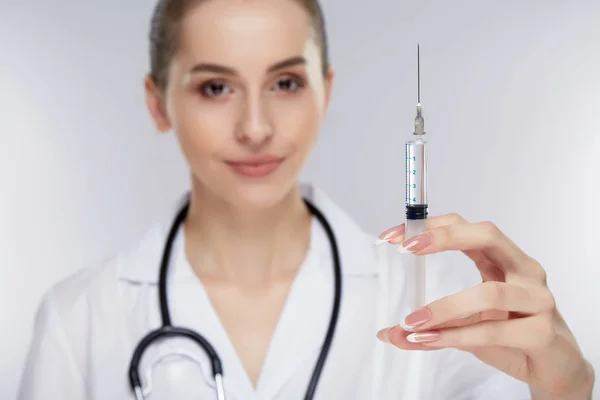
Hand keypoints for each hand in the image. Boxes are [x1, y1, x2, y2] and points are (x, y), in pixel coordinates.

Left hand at [375, 214, 594, 398]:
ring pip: (488, 292)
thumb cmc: (511, 337)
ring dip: (444, 307)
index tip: (392, 236)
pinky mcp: (542, 333)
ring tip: (412, 322)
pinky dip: (458, 335)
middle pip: (488, 235)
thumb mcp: (465, 326)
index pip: (466, 228)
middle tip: (408, 248)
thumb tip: (389, 333)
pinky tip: (432, 340)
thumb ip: (430, 326)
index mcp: (503, 259)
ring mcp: (537, 299)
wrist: (556, 368)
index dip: (431, 226)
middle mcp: (524, 270)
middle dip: (444, 237)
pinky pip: (495, 330)